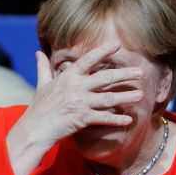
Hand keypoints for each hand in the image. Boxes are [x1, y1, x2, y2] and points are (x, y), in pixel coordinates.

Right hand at [5, 44, 143, 174]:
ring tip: (141, 95)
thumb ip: (43, 68)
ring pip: (109, 98)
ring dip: (126, 97)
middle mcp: (76, 87)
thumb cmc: (38, 107)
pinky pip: (104, 118)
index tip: (118, 45)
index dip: (103, 51)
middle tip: (141, 72)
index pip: (88, 60)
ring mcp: (80, 102)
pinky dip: (116, 119)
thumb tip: (38, 53)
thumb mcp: (41, 85)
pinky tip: (128, 120)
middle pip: (106, 77)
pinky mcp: (82, 118)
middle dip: (125, 74)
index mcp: (68, 76)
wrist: (34, 129)